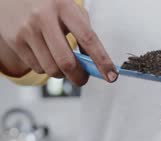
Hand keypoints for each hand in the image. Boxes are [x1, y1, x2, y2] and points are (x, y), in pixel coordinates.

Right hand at [0, 0, 116, 84]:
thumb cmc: (49, 6)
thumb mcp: (70, 11)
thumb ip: (85, 34)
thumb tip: (96, 64)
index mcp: (64, 7)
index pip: (88, 39)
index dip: (102, 61)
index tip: (112, 75)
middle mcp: (44, 17)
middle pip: (67, 62)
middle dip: (79, 77)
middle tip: (83, 79)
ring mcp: (27, 29)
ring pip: (52, 69)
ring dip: (62, 74)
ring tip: (62, 63)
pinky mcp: (15, 41)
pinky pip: (37, 68)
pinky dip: (46, 68)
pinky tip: (46, 56)